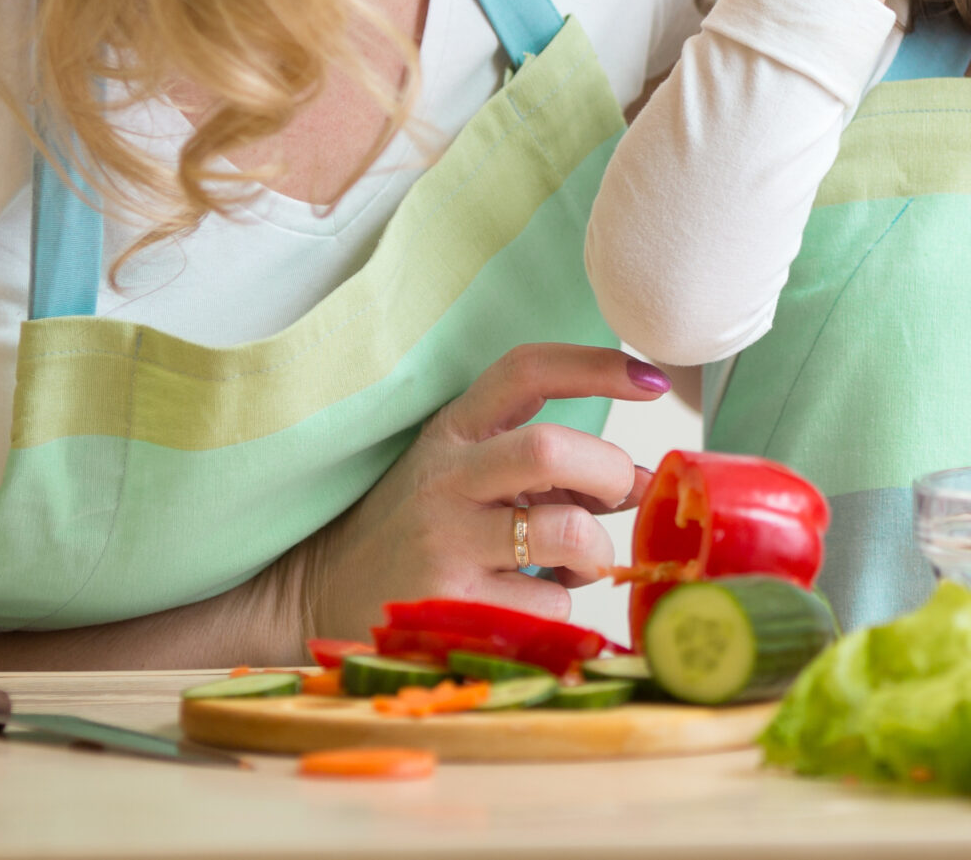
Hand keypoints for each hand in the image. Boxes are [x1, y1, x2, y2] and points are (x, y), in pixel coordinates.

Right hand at [288, 343, 669, 640]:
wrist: (318, 594)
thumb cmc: (414, 531)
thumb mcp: (463, 475)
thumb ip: (543, 471)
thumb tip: (638, 484)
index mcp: (452, 432)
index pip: (524, 372)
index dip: (594, 365)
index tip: (651, 380)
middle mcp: (446, 479)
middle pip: (550, 448)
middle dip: (608, 470)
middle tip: (618, 495)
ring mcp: (444, 543)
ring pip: (565, 533)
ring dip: (595, 552)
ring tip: (576, 563)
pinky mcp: (449, 606)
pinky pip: (549, 602)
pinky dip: (562, 606)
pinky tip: (530, 603)